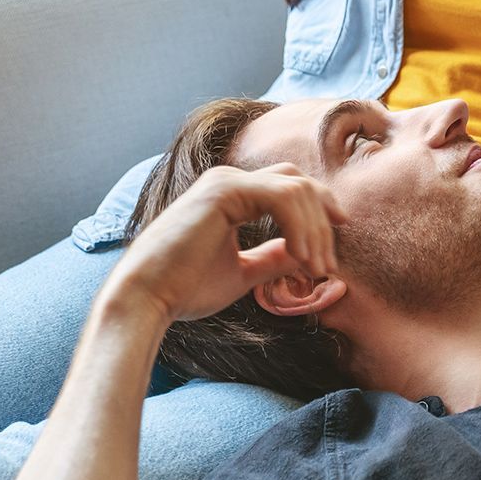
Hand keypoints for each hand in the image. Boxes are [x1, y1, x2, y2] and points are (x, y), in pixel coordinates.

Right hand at [105, 162, 347, 323]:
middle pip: (298, 182)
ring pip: (295, 188)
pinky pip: (282, 196)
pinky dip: (300, 226)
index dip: (319, 210)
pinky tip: (302, 257)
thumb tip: (308, 255)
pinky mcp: (224, 190)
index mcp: (232, 195)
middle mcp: (229, 180)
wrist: (147, 299)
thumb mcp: (243, 272)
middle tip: (328, 264)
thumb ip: (274, 258)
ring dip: (315, 230)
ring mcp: (226, 181)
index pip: (289, 188)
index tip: (333, 247)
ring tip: (318, 269)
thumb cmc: (186, 289)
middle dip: (323, 219)